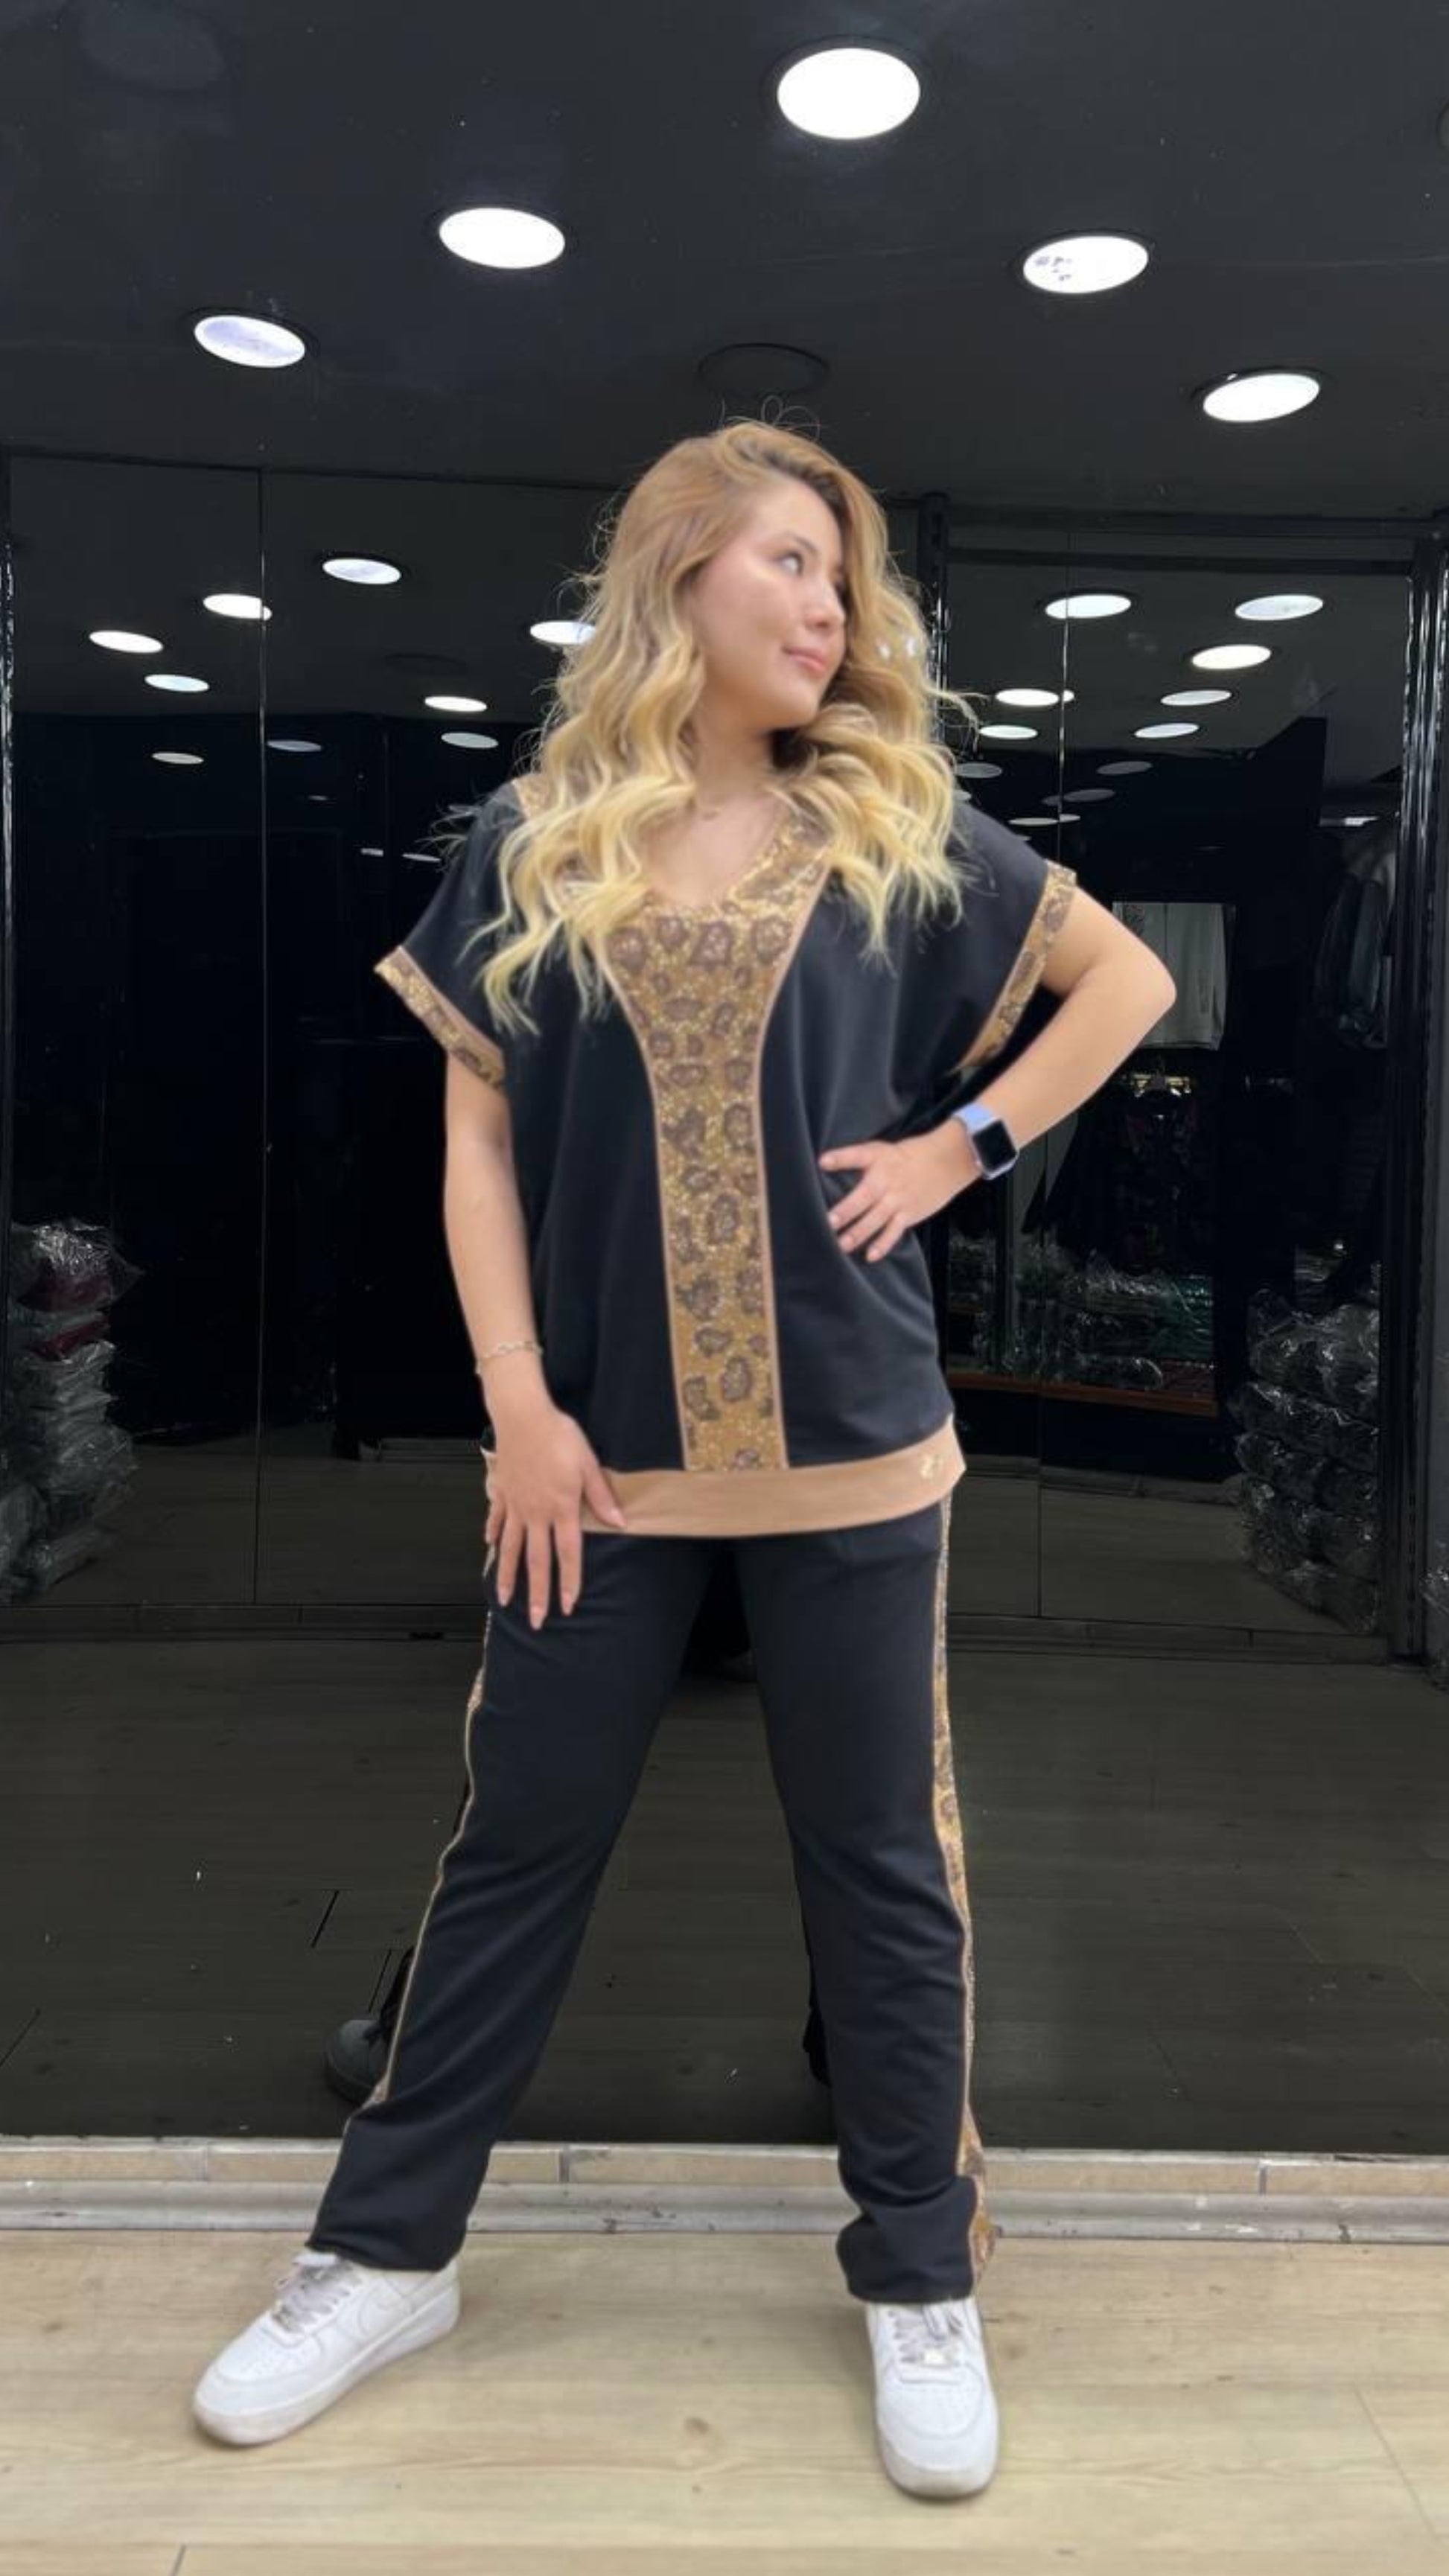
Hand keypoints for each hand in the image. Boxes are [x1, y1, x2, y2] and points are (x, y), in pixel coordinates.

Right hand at [484, 1403, 627, 1626]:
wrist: (523, 1416)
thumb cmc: (560, 1436)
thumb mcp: (588, 1464)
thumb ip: (601, 1496)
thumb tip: (620, 1523)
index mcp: (561, 1508)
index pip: (567, 1554)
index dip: (568, 1581)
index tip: (567, 1606)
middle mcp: (536, 1514)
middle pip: (536, 1560)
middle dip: (537, 1593)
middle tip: (535, 1620)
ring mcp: (515, 1505)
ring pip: (509, 1547)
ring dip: (507, 1575)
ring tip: (503, 1599)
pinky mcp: (502, 1492)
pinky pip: (495, 1518)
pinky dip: (491, 1534)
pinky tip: (488, 1547)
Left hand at [818, 1119, 980, 1261]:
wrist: (946, 1162)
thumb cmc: (905, 1158)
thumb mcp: (881, 1150)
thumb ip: (855, 1159)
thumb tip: (822, 1166)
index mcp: (878, 1157)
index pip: (857, 1155)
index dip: (840, 1158)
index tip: (823, 1162)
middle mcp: (887, 1178)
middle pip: (865, 1195)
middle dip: (847, 1210)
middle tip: (829, 1222)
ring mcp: (899, 1198)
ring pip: (877, 1217)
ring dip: (859, 1232)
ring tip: (842, 1245)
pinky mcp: (909, 1213)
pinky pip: (894, 1231)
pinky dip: (883, 1244)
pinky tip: (870, 1256)